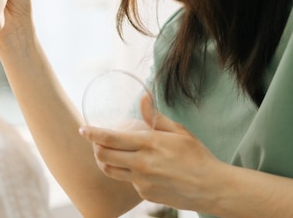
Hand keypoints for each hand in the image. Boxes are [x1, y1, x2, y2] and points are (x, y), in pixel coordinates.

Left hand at [79, 95, 222, 212]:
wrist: (210, 187)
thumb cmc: (196, 156)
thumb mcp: (178, 131)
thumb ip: (155, 116)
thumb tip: (143, 98)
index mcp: (149, 144)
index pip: (110, 138)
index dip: (92, 133)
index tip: (82, 129)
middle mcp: (141, 164)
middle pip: (104, 156)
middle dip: (95, 147)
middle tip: (96, 141)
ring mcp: (142, 181)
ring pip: (111, 171)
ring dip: (106, 161)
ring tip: (110, 153)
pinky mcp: (145, 194)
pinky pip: (128, 181)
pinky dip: (128, 172)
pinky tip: (139, 167)